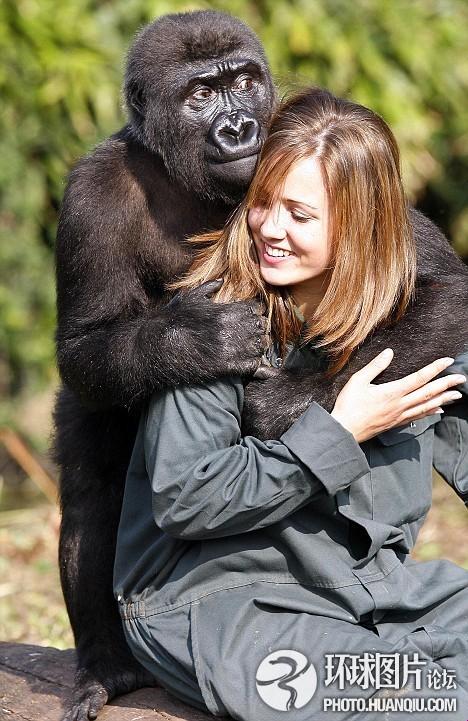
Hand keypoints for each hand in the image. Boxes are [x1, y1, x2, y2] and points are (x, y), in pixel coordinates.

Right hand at [164, 280, 268, 377]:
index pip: (255, 309)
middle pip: (260, 327)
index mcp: (225, 313)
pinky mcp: (225, 368)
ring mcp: (228, 350)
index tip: (252, 317)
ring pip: (259, 347)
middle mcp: (230, 330)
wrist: (161, 349)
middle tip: (254, 333)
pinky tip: (249, 362)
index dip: (256, 313)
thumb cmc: (173, 323)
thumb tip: (221, 281)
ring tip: (253, 347)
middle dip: (258, 329)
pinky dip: (254, 364)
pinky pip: (251, 365)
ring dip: (258, 346)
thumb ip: (207, 288)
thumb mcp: (189, 299)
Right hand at [331, 349, 465, 442]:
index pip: (419, 378)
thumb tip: (389, 352)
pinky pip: (418, 416)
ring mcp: (399, 415)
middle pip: (428, 393)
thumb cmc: (348, 405)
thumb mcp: (358, 381)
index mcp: (392, 392)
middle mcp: (400, 404)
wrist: (344, 430)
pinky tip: (438, 410)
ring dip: (443, 399)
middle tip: (461, 379)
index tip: (448, 361)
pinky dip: (430, 412)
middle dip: (446, 384)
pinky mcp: (396, 423)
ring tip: (457, 395)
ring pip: (427, 406)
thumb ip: (375, 366)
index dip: (435, 368)